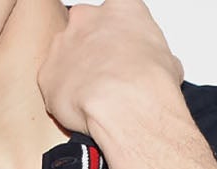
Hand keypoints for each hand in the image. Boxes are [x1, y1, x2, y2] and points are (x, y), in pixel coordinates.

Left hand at [38, 0, 182, 137]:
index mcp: (121, 7)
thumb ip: (154, 58)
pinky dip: (62, 97)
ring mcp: (63, 44)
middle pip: (84, 27)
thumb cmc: (149, 82)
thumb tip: (160, 70)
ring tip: (91, 98)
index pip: (116, 13)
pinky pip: (52, 85)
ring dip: (74, 73)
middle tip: (104, 76)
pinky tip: (78, 110)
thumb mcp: (168, 63)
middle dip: (91, 50)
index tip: (122, 54)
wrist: (126, 107)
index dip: (118, 36)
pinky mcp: (47, 74)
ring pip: (64, 55)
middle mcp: (87, 18)